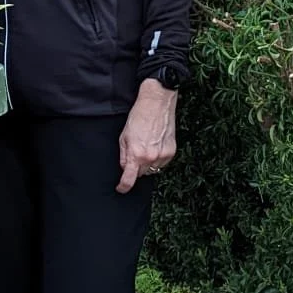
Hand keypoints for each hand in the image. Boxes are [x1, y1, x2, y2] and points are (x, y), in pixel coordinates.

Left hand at [118, 78, 177, 192]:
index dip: (123, 186)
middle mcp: (150, 157)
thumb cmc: (139, 116)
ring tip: (147, 146)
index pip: (129, 179)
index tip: (121, 188)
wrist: (157, 103)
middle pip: (141, 174)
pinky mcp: (171, 151)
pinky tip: (155, 145)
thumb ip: (124, 155)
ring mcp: (163, 155)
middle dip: (136, 167)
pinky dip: (158, 159)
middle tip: (135, 153)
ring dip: (147, 163)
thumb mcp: (124, 136)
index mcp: (136, 154)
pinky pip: (162, 163)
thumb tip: (125, 167)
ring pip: (152, 169)